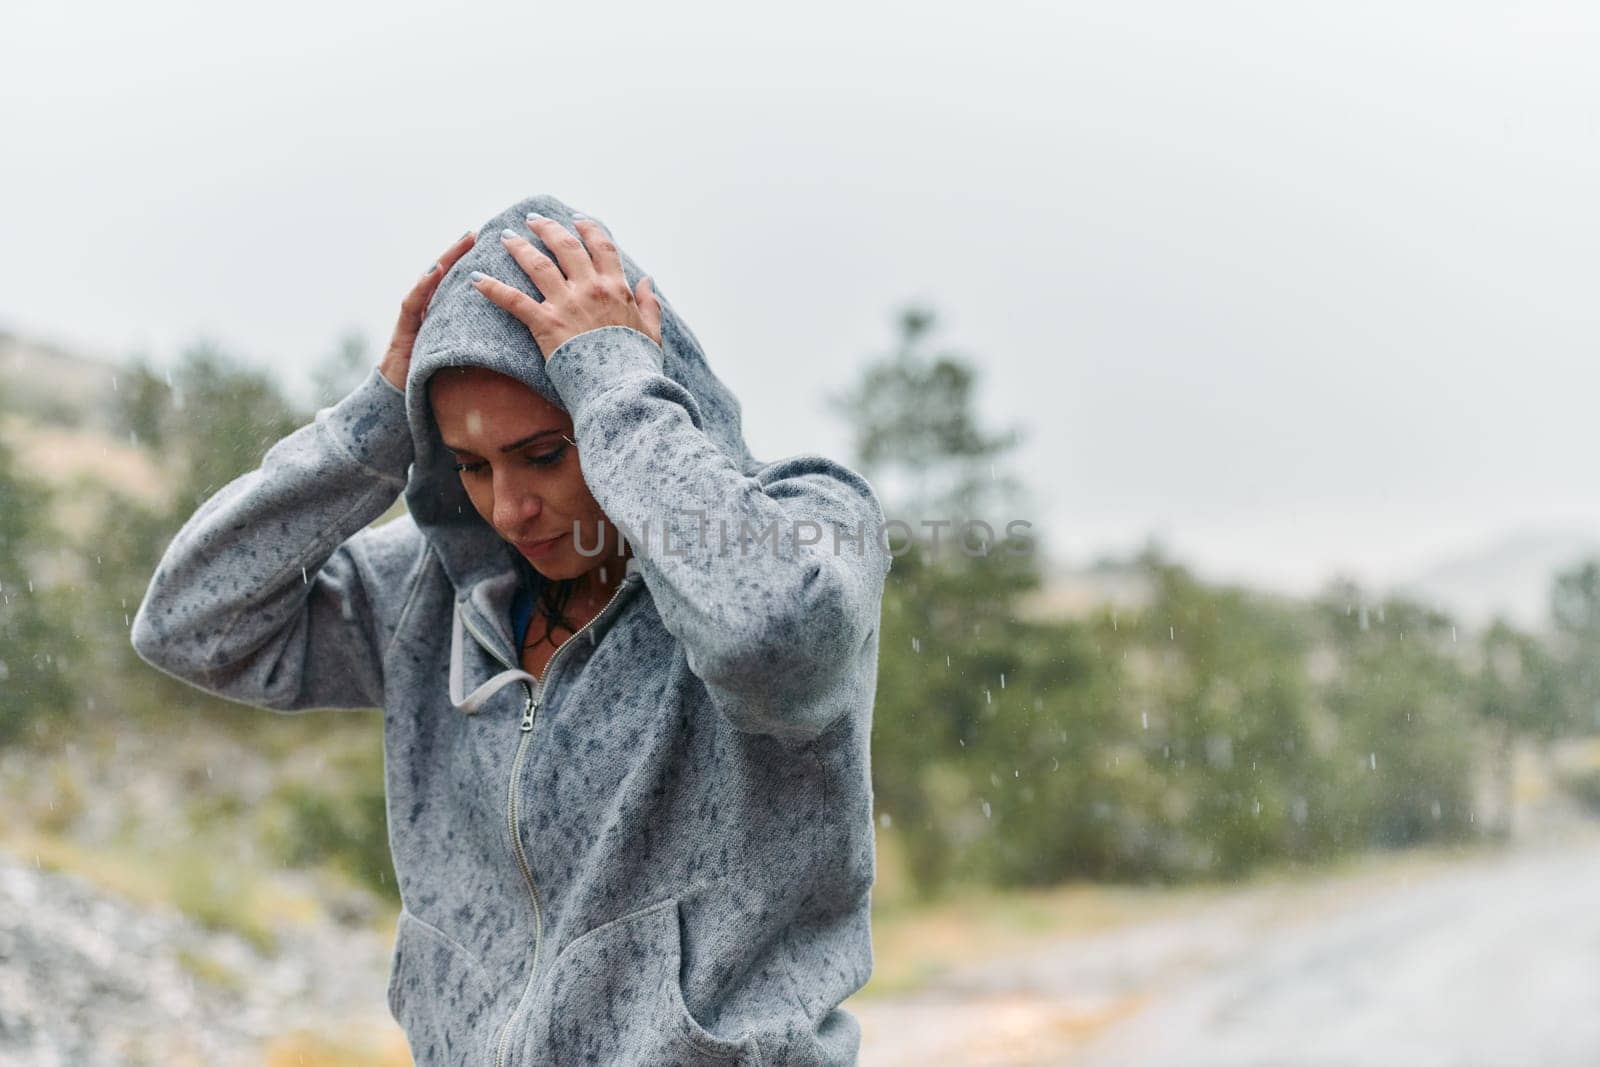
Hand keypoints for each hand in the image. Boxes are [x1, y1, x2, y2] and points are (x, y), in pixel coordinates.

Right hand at [378, 230, 477, 390]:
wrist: (400, 400)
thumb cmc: (433, 382)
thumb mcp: (461, 361)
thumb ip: (478, 348)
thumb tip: (510, 344)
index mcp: (443, 317)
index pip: (458, 286)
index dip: (472, 266)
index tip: (491, 248)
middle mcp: (428, 312)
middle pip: (443, 277)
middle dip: (458, 254)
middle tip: (475, 234)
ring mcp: (414, 319)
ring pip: (429, 284)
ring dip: (443, 262)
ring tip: (458, 244)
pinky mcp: (403, 330)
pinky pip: (413, 305)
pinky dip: (422, 288)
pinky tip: (433, 272)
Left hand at [470, 214, 662, 360]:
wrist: (621, 387)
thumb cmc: (637, 363)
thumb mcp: (651, 331)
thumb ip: (649, 303)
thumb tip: (646, 281)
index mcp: (616, 288)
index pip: (602, 247)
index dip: (589, 230)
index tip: (577, 220)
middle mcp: (590, 288)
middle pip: (566, 247)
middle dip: (548, 228)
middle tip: (533, 219)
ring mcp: (567, 304)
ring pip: (538, 264)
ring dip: (519, 246)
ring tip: (506, 236)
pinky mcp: (546, 323)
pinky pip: (514, 300)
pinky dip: (493, 288)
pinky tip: (476, 279)